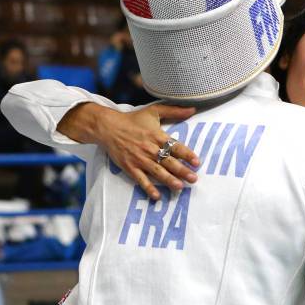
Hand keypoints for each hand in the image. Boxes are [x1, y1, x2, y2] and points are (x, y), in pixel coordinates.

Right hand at [58, 102, 199, 200]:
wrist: (108, 127)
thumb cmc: (133, 119)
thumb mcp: (154, 111)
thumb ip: (174, 110)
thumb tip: (193, 108)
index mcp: (157, 135)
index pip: (175, 146)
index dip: (187, 154)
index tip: (196, 162)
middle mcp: (150, 148)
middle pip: (169, 162)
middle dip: (182, 171)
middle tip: (194, 179)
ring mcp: (139, 159)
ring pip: (157, 172)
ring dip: (169, 180)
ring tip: (180, 187)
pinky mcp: (130, 167)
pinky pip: (141, 179)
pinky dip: (148, 188)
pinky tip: (157, 196)